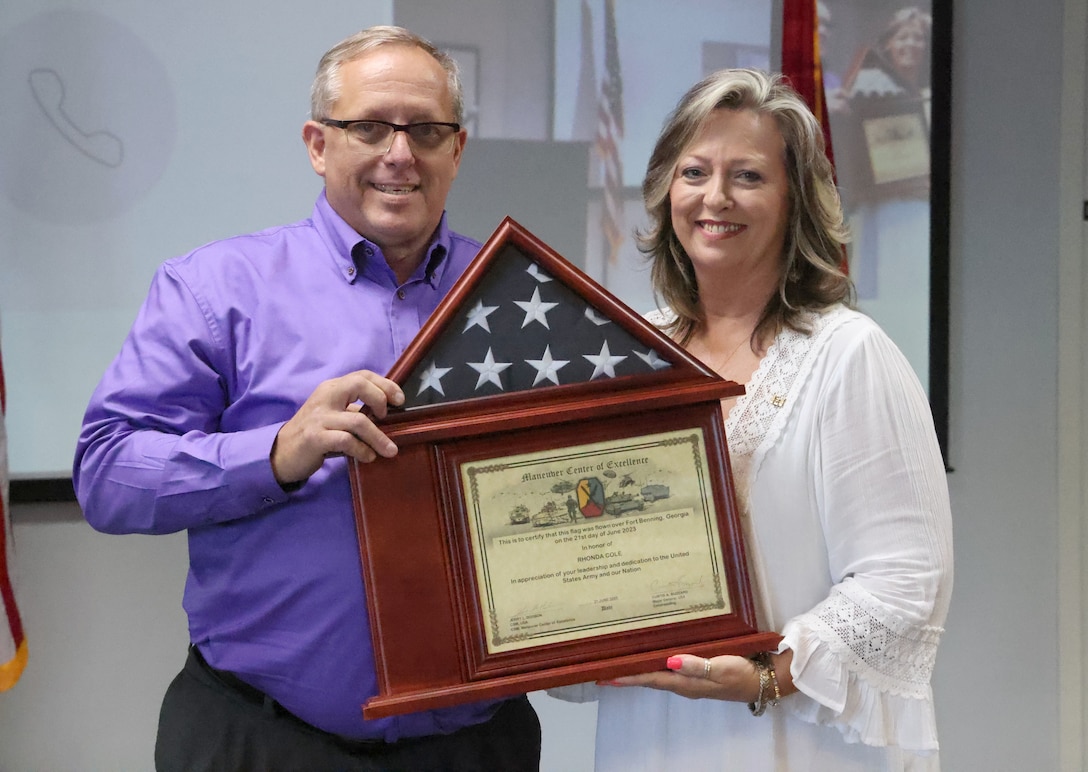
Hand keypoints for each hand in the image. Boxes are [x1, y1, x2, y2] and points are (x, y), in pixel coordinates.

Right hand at [270, 370, 404, 484]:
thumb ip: (356, 411)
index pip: (362, 375)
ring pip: (358, 420)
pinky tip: (368, 457)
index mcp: (332, 388)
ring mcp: (319, 417)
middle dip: (381, 400)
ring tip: (389, 450)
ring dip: (378, 437)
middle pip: (359, 385)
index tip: (400, 400)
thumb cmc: (315, 434)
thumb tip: (390, 416)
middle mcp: (325, 397)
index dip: (385, 384)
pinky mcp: (315, 438)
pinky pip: (346, 440)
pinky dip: (362, 450)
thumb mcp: (335, 416)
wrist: (281, 453)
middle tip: (388, 418)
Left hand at [602, 650, 793, 702]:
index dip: (627, 677)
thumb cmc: (741, 673)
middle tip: (605, 667)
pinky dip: (657, 664)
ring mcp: (691, 680)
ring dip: (641, 669)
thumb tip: (668, 662)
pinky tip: (654, 655)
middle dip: (628, 674)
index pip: (649, 679)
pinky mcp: (699, 673)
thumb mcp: (720, 668)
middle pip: (650, 678)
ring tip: (622, 661)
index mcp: (685, 683)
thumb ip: (695, 665)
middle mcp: (684, 683)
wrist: (764, 681)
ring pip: (659, 674)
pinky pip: (671, 669)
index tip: (605, 676)